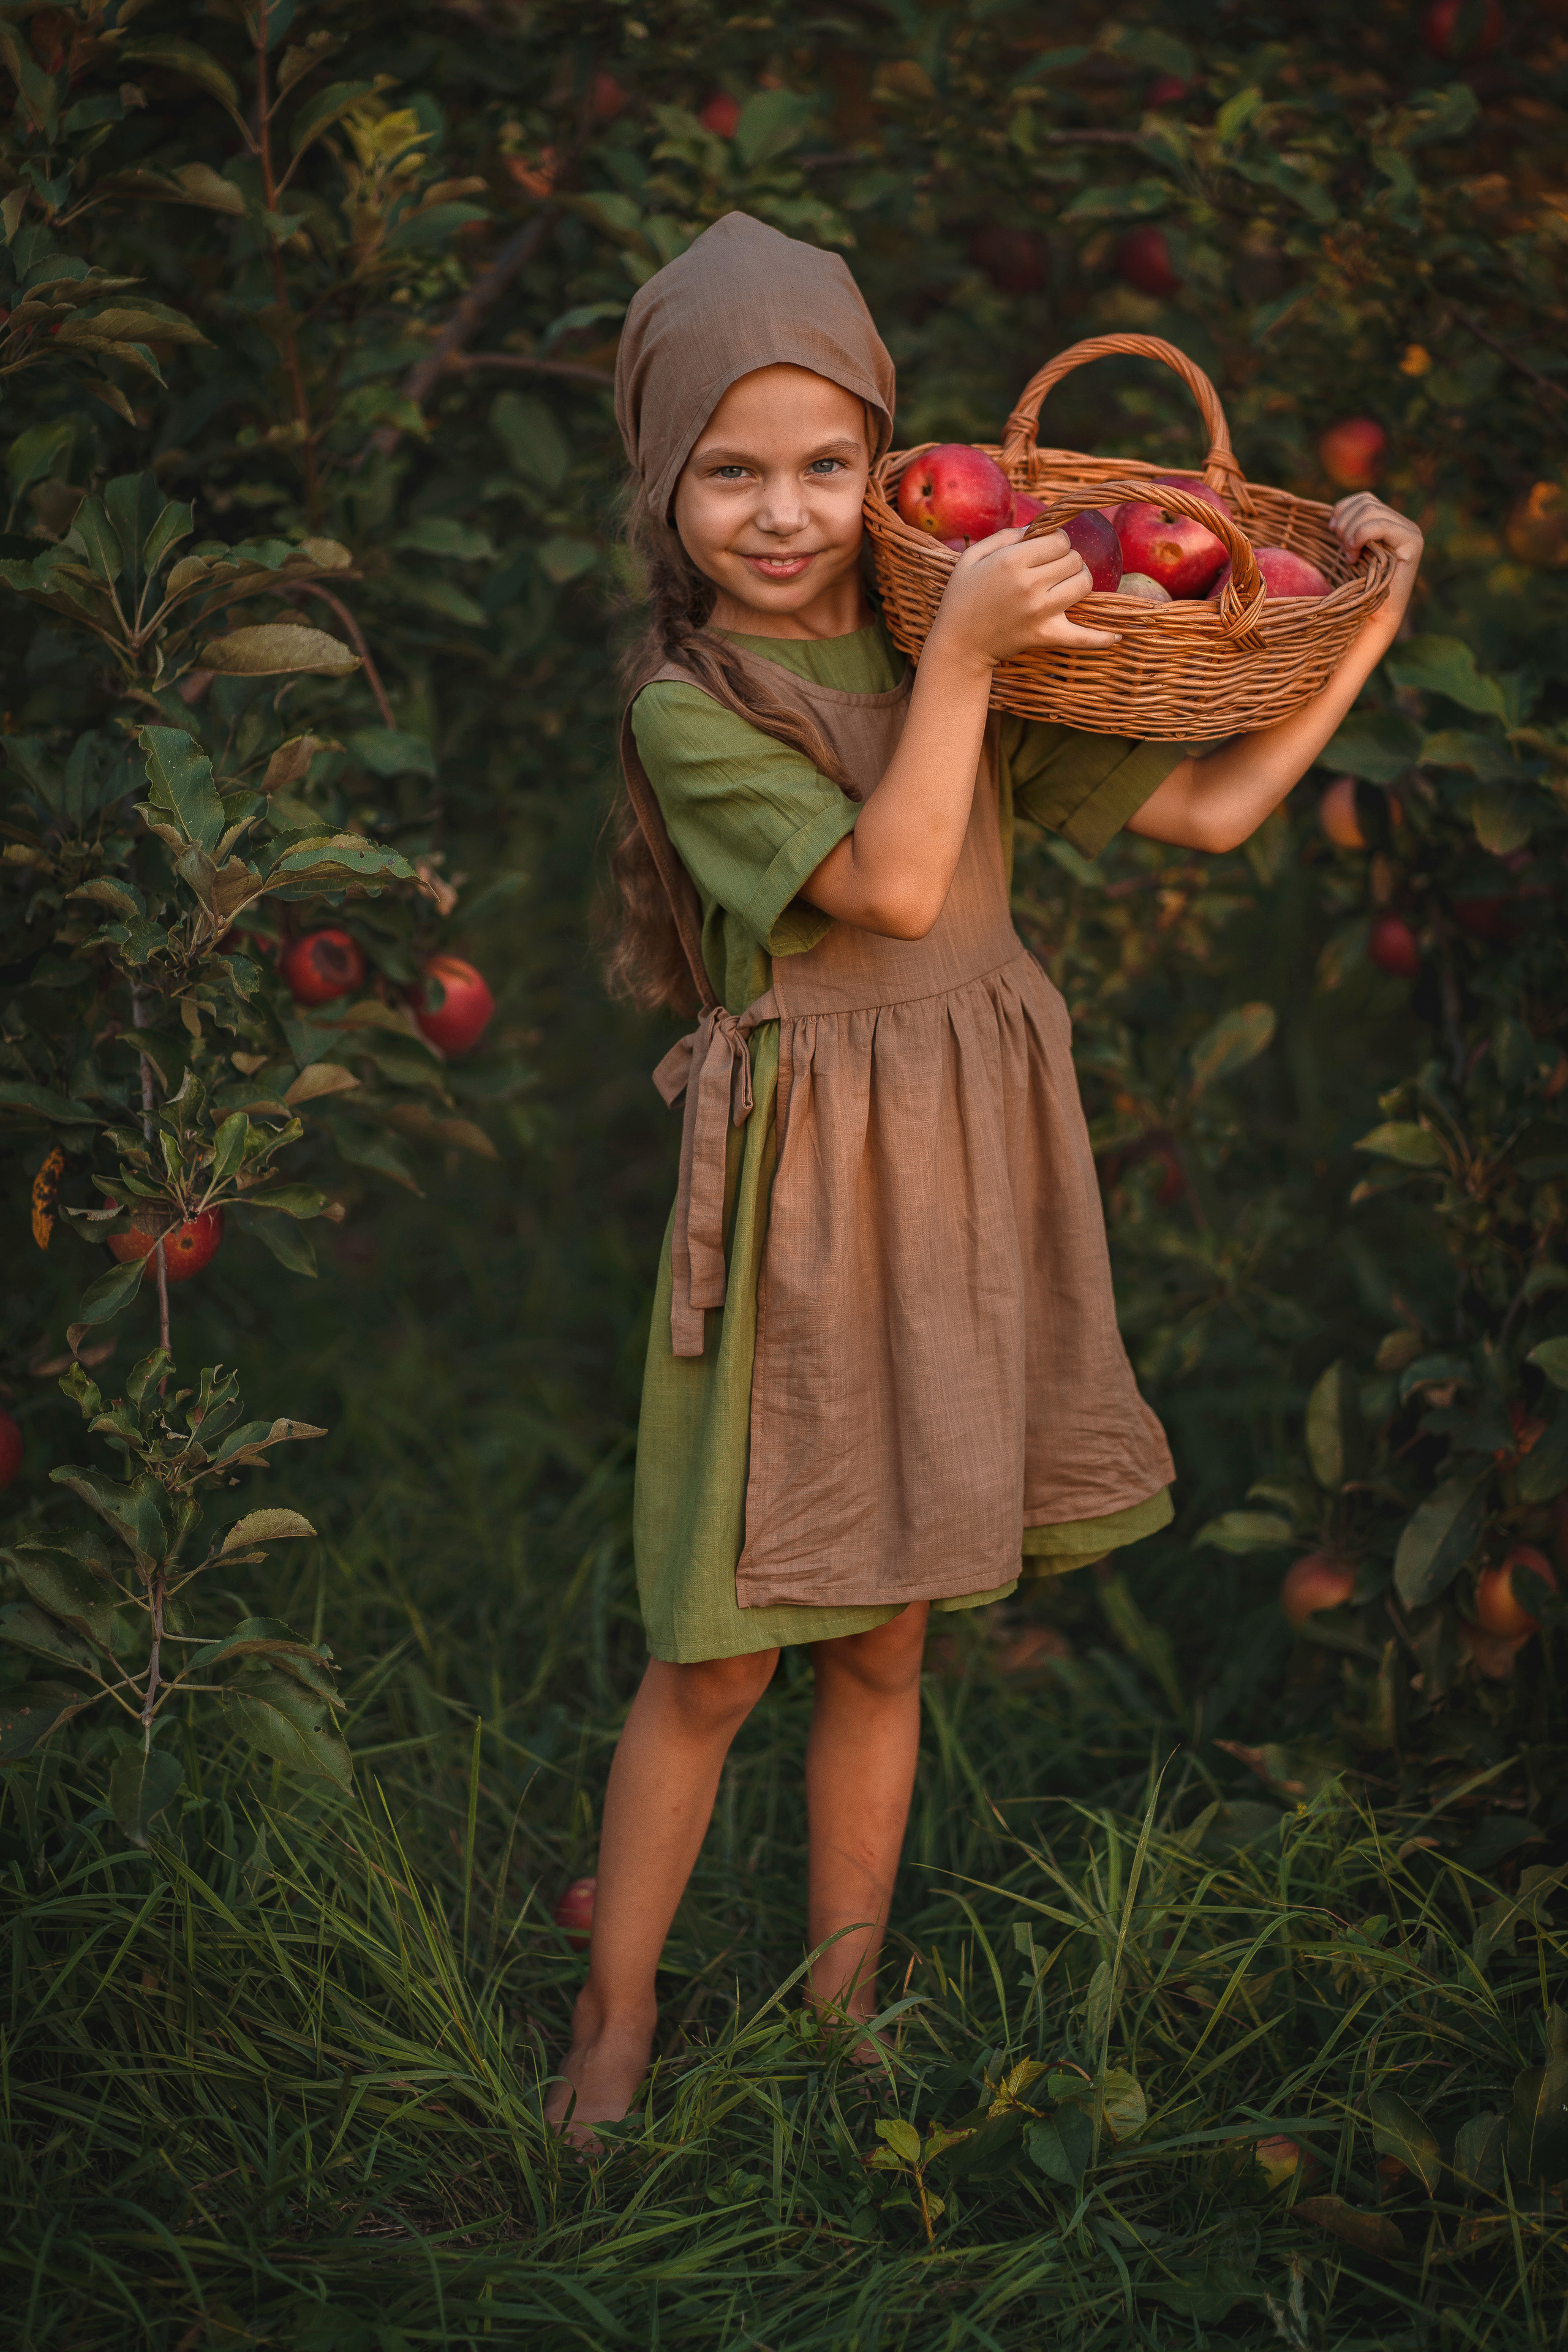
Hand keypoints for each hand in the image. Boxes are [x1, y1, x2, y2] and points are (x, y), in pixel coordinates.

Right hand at [927, 524, 1120, 670]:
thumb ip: (1005, 536)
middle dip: (1067, 560)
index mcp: (1012, 561)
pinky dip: (1101, 638)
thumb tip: (1037, 527)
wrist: (958, 643)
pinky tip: (1118, 636)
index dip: (1056, 542)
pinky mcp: (1046, 636)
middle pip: (1074, 560)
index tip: (1046, 550)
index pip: (1059, 539)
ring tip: (1064, 587)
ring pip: (1084, 585)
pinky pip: (1084, 637)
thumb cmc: (962, 597)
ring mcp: (1041, 612)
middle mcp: (1030, 584)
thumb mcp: (973, 556)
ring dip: (1079, 582)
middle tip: (1051, 570)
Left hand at [1330, 493, 1422, 624]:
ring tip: (1348, 556)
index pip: (1364, 499)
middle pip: (1366, 503)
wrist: (1372, 616)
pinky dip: (1360, 536)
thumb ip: (1349, 528)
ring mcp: (1410, 531)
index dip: (1343, 510)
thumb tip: (1332, 513)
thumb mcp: (1349, 550)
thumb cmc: (1357, 587)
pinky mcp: (1413, 543)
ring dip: (1350, 532)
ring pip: (1371, 511)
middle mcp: (1403, 523)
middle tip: (1341, 549)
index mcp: (1389, 521)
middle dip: (1345, 524)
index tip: (1331, 531)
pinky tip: (1354, 555)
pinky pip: (1380, 526)